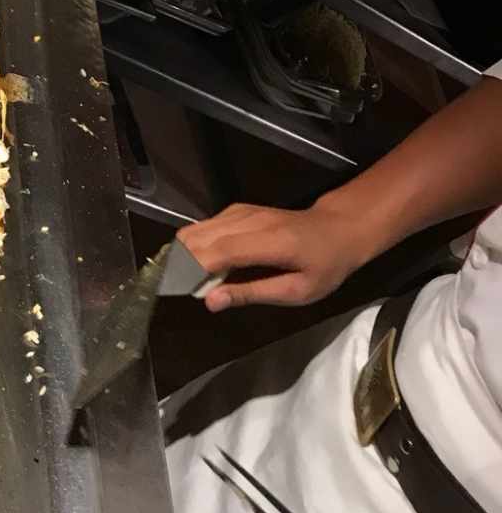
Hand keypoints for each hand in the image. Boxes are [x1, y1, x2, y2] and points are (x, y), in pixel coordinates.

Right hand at [176, 200, 369, 312]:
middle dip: (179, 265)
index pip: (218, 252)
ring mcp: (240, 212)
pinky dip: (194, 246)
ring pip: (195, 230)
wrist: (339, 229)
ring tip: (186, 280)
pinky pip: (204, 227)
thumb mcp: (297, 291)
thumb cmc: (324, 266)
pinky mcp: (236, 210)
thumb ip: (252, 294)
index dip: (191, 270)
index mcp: (270, 242)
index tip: (174, 290)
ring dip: (184, 255)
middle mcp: (249, 220)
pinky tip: (200, 265)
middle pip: (197, 237)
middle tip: (178, 290)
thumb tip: (211, 301)